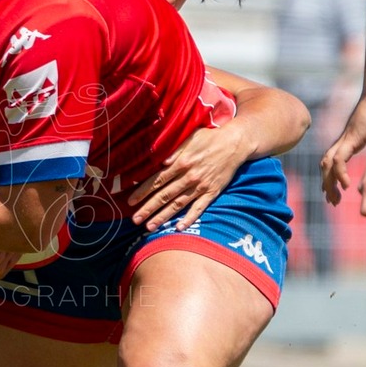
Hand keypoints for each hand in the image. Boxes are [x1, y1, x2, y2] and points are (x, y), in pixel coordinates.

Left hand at [131, 124, 248, 230]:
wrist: (235, 144)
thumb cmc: (210, 138)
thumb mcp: (190, 138)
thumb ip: (174, 150)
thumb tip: (160, 161)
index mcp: (181, 162)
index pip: (157, 180)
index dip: (143, 192)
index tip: (131, 201)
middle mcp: (189, 177)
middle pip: (164, 195)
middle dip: (148, 208)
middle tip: (135, 220)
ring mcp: (201, 186)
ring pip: (178, 204)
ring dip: (163, 216)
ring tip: (150, 227)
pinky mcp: (212, 192)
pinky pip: (199, 208)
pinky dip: (189, 218)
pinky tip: (178, 228)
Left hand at [320, 88, 365, 206]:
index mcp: (351, 140)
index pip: (334, 160)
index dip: (331, 176)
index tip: (334, 192)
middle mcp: (345, 140)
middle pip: (327, 164)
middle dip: (327, 184)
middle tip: (332, 202)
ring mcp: (347, 138)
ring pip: (328, 163)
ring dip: (329, 183)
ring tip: (334, 199)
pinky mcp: (352, 137)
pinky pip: (340, 159)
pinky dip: (339, 173)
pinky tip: (346, 185)